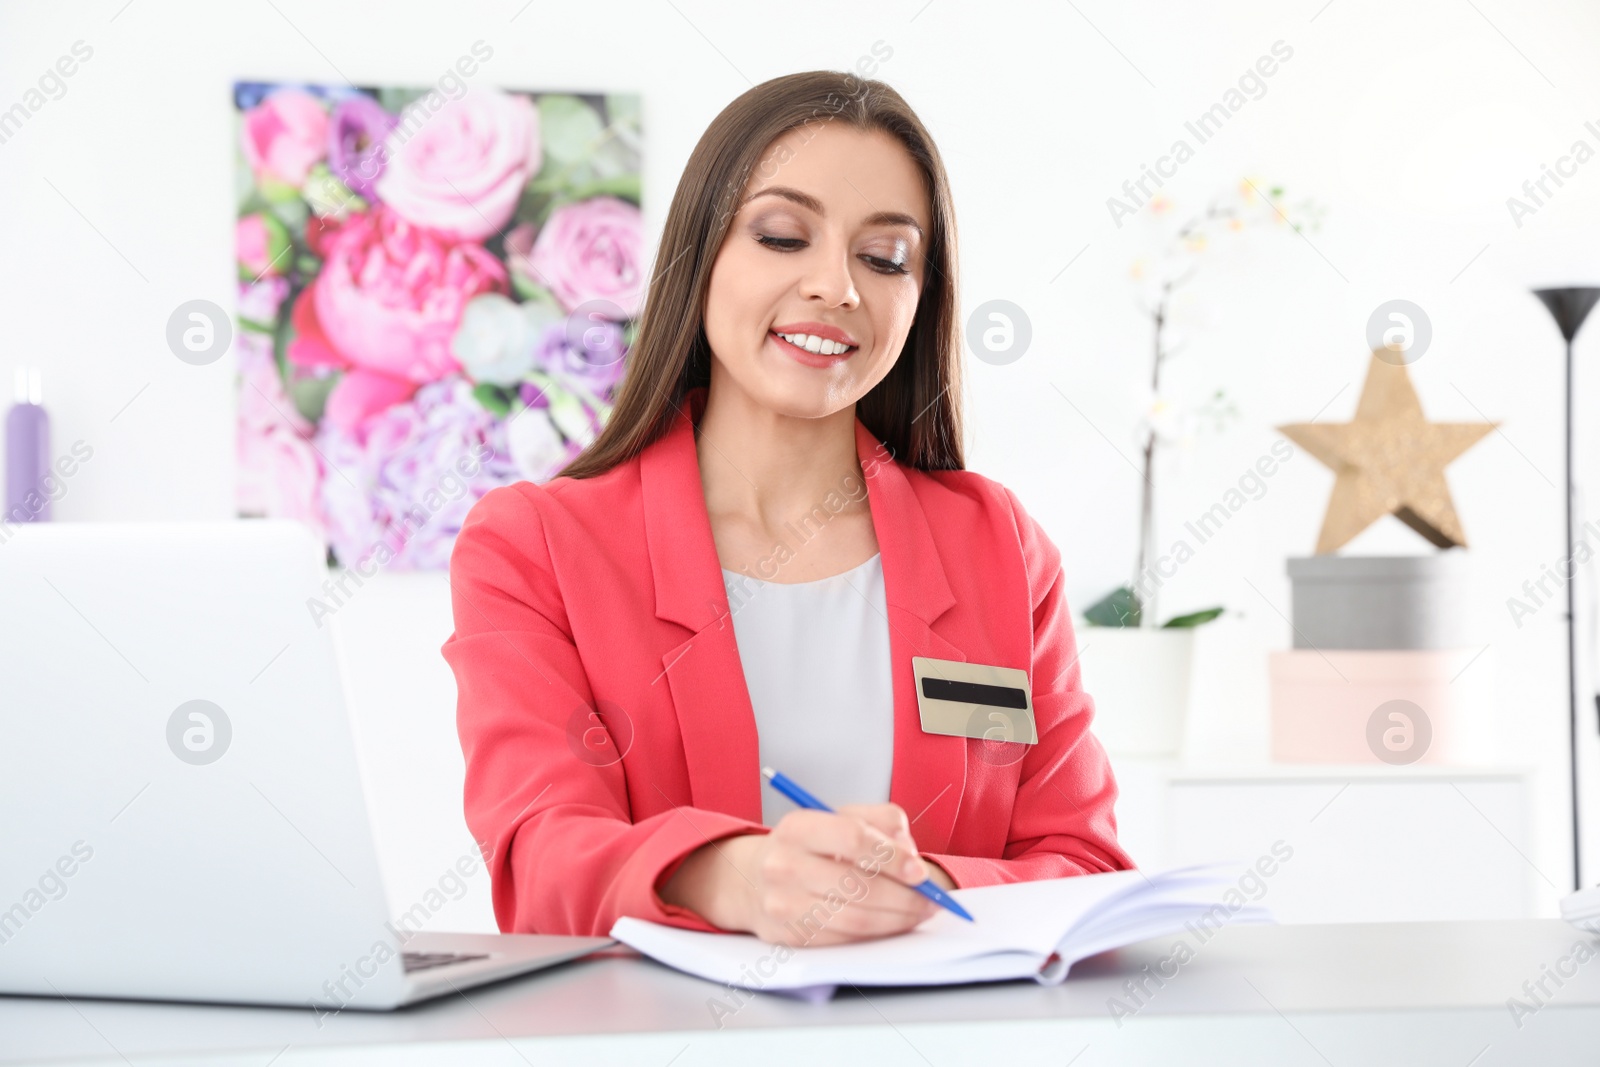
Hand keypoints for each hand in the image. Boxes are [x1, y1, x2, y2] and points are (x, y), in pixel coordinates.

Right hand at [659, 802, 939, 945]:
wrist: (754, 879)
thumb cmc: (809, 846)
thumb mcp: (839, 817)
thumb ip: (880, 820)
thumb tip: (909, 850)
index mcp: (797, 827)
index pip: (853, 839)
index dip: (892, 857)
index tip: (918, 871)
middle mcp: (783, 865)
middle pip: (858, 885)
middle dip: (904, 896)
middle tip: (931, 900)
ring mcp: (782, 904)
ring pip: (855, 919)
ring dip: (897, 920)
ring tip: (919, 913)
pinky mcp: (789, 936)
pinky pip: (844, 940)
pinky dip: (877, 935)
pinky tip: (892, 924)